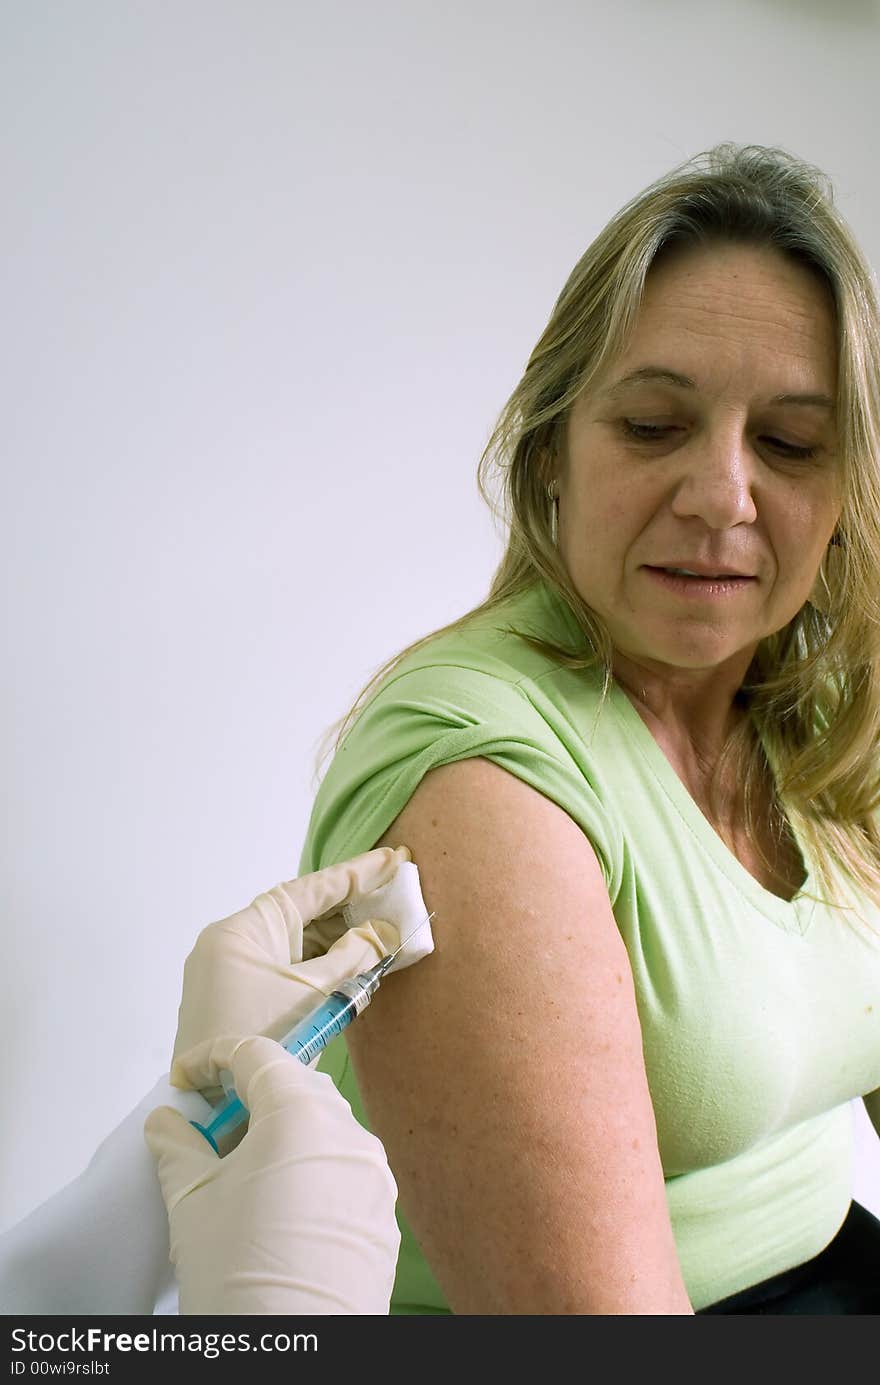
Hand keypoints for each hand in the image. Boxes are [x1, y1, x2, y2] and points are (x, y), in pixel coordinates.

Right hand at [145, 1035, 398, 1314]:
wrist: (292, 1351)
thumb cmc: (239, 1273)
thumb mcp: (191, 1201)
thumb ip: (177, 1146)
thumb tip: (167, 1123)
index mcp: (300, 1113)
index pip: (256, 1054)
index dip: (213, 1059)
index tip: (185, 1079)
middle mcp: (348, 1134)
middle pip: (295, 1087)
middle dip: (250, 1095)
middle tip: (210, 1121)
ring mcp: (373, 1177)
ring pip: (323, 1131)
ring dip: (283, 1137)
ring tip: (241, 1172)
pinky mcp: (381, 1218)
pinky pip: (343, 1175)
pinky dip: (310, 1175)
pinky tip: (278, 1209)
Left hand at [171, 845, 409, 1085]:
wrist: (206, 1106)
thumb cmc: (256, 1043)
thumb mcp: (312, 997)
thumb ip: (351, 959)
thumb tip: (383, 933)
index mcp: (244, 930)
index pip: (309, 890)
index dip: (355, 874)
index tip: (391, 859)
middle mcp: (233, 941)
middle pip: (302, 914)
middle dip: (351, 911)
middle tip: (395, 898)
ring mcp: (233, 969)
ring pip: (295, 944)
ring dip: (338, 943)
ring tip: (384, 936)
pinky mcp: (239, 994)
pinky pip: (285, 967)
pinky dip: (318, 967)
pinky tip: (354, 968)